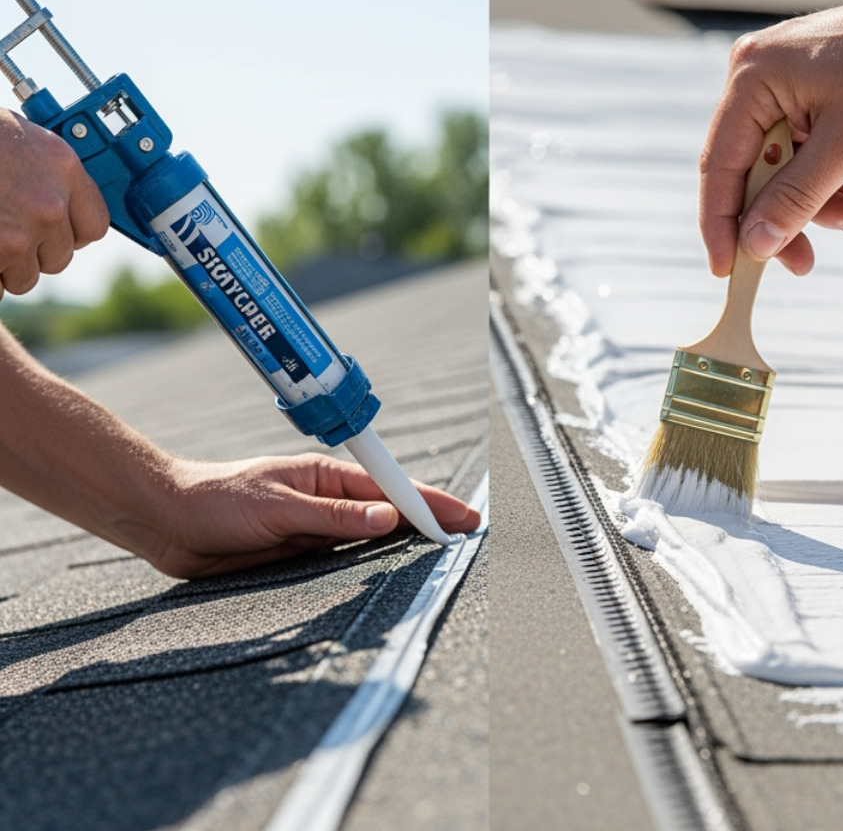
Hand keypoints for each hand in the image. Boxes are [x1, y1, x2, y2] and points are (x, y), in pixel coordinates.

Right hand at [0, 109, 109, 295]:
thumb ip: (46, 173)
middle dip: (33, 252)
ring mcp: (17, 234)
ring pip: (26, 277)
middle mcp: (47, 205)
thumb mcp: (20, 137)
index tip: (54, 232)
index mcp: (63, 170)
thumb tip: (60, 204)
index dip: (71, 234)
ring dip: (6, 267)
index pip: (94, 226)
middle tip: (5, 232)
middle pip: (58, 257)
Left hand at [126, 453, 480, 578]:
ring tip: (444, 554)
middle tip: (468, 536)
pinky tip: (392, 574)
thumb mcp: (277, 506)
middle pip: (390, 512)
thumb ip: (333, 516)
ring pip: (371, 538)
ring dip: (405, 544)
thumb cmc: (214, 500)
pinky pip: (345, 561)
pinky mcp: (300, 555)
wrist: (166, 520)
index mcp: (326, 477)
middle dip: (429, 521)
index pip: (391, 488)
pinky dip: (372, 566)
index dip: (430, 504)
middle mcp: (327, 501)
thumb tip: (388, 516)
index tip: (463, 519)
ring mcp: (315, 528)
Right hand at [698, 0, 842, 276]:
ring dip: (816, 202)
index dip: (721, 224)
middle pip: (751, 170)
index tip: (727, 270)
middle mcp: (757, 77)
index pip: (720, 165)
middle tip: (804, 263)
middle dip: (785, 216)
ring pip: (783, 166)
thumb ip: (796, 198)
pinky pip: (805, 150)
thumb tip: (756, 244)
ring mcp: (783, 84)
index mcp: (752, 78)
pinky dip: (829, 181)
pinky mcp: (809, 92)